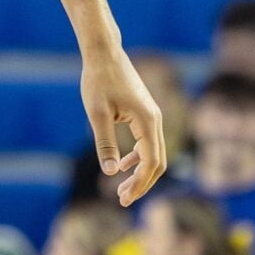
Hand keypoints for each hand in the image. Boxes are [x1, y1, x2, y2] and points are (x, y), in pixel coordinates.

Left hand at [81, 46, 168, 205]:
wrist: (104, 53)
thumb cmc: (98, 81)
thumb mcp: (97, 114)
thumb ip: (105, 143)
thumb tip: (110, 172)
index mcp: (147, 121)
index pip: (151, 163)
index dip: (140, 184)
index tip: (124, 199)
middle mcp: (156, 120)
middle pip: (157, 162)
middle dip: (142, 183)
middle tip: (122, 201)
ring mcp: (152, 116)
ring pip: (154, 153)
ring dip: (140, 173)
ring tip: (121, 190)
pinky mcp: (145, 113)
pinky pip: (147, 143)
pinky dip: (138, 158)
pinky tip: (121, 165)